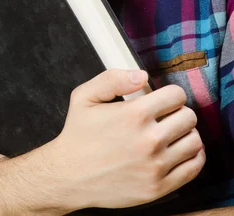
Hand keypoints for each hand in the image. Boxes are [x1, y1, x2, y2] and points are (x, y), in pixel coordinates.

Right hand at [41, 69, 205, 211]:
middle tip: (165, 117)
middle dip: (178, 112)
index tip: (162, 100)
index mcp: (134, 115)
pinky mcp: (159, 187)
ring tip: (171, 134)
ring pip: (194, 141)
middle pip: (188, 117)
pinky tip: (178, 151)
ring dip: (185, 134)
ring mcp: (156, 166)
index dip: (169, 94)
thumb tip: (142, 75)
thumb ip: (112, 78)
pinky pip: (193, 167)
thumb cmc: (77, 135)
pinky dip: (192, 156)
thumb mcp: (85, 96)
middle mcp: (149, 140)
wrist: (69, 176)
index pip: (176, 95)